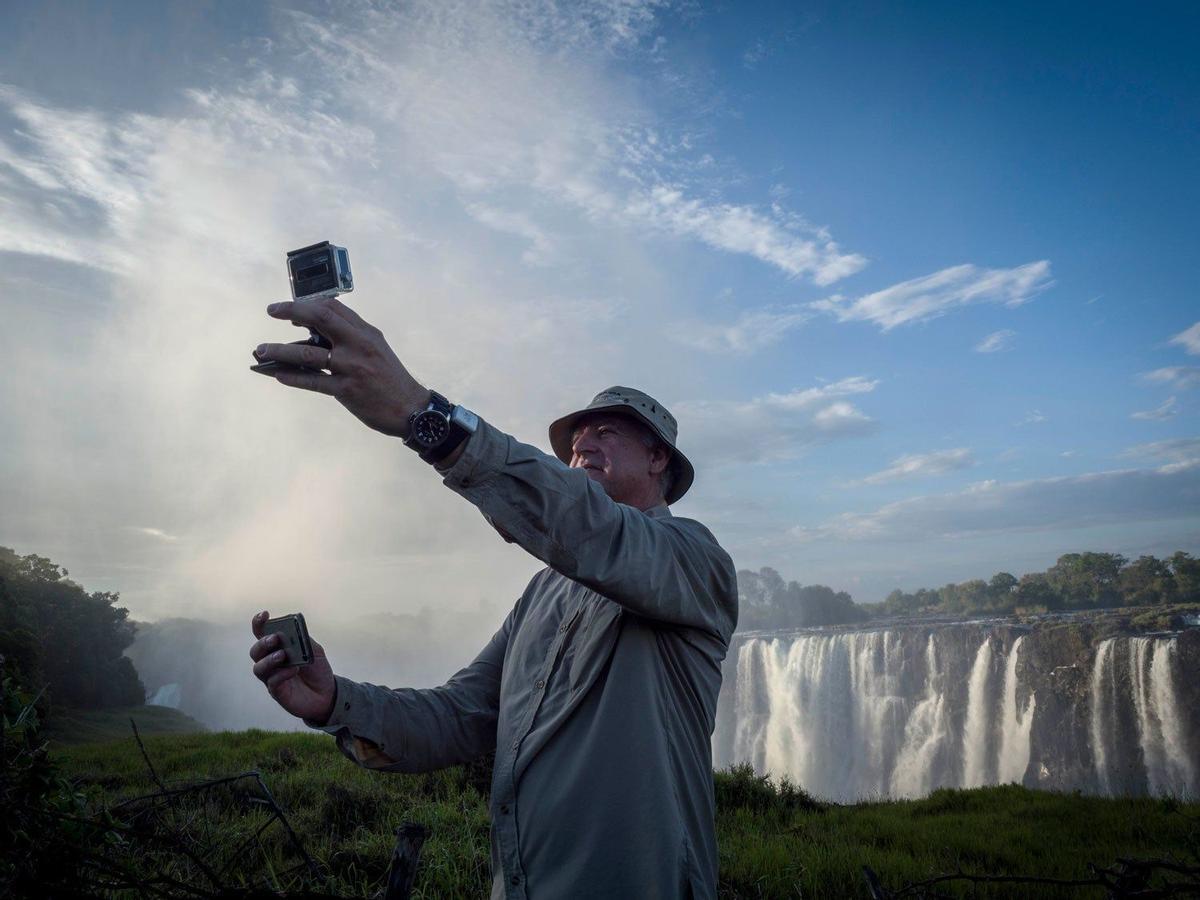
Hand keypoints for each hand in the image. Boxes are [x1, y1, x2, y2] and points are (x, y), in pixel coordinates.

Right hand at [249, 610, 337, 723]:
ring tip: (283, 655)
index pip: (262, 634)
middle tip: (275, 638)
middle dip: (263, 643)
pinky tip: (293, 670)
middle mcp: (270, 662)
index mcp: (277, 647)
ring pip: (258, 668)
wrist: (327, 693)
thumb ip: (303, 639)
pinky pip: (272, 682)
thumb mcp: (314, 650)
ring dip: (269, 659)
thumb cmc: (317, 669)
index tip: (264, 615)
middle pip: (256, 651)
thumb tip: (293, 630)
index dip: (259, 624)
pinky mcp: (277, 691)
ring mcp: (272, 677)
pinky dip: (281, 674)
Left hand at [252, 297, 429, 436]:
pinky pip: (312, 381)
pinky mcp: (346, 390)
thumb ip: (350, 338)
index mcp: (366, 333)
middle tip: (271, 310)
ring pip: (307, 352)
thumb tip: (313, 332)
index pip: (334, 307)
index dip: (308, 303)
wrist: (410, 408)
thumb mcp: (375, 349)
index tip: (290, 307)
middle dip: (292, 310)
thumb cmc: (390, 379)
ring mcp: (352, 367)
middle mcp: (358, 345)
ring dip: (279, 350)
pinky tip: (277, 374)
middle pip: (320, 318)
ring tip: (261, 349)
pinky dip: (292, 376)